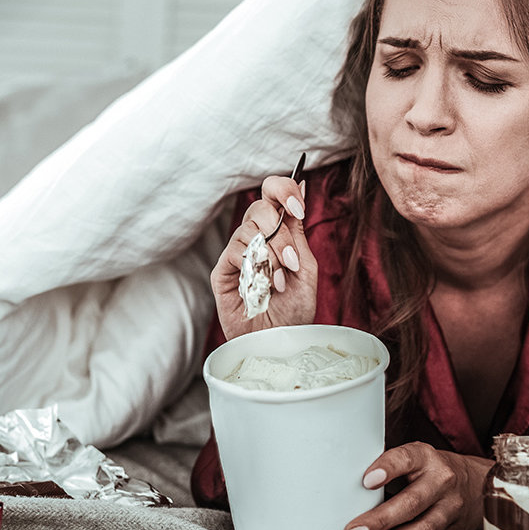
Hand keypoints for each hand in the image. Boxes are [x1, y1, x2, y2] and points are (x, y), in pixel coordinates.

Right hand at [210, 175, 317, 339]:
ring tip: (280, 283)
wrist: (279, 344)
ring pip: (249, 231)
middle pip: (258, 207)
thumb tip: (300, 185)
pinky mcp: (222, 271)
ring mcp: (236, 254)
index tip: (299, 208)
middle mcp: (255, 239)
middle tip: (291, 260)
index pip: (272, 194)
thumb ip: (298, 231)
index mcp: (276, 233)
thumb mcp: (306, 268)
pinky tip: (263, 288)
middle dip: (280, 233)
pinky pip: (236, 252)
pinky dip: (255, 269)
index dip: (283, 191)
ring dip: (272, 257)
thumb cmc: (294, 312)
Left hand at [341, 442, 492, 529]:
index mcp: (426, 457)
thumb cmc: (433, 470)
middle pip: (411, 502)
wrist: (478, 485)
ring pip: (422, 529)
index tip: (367, 480)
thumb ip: (390, 469)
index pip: (406, 459)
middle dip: (380, 520)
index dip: (387, 468)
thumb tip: (350, 486)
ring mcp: (451, 508)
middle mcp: (442, 481)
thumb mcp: (415, 458)